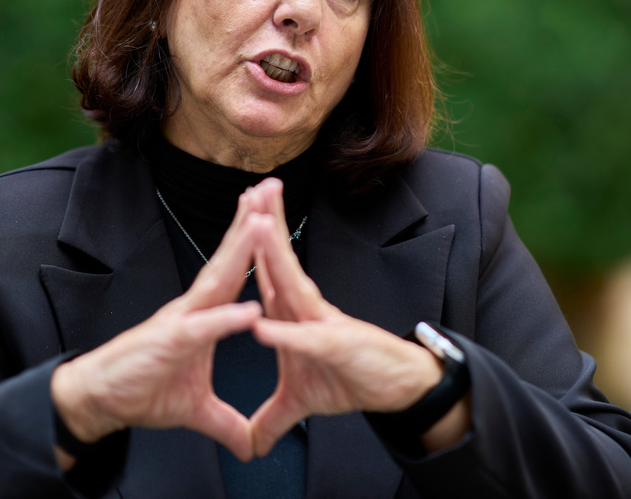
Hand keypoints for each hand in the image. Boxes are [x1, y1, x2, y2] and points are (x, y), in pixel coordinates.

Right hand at [51, 190, 269, 463]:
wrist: (102, 401)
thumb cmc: (144, 391)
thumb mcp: (197, 410)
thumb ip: (225, 421)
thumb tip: (249, 444)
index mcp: (203, 314)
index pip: (235, 271)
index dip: (255, 243)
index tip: (273, 212)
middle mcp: (193, 308)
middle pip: (229, 259)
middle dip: (251, 223)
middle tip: (271, 188)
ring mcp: (181, 322)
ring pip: (216, 281)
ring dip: (239, 252)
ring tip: (261, 222)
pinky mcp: (168, 344)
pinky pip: (201, 329)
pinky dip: (225, 320)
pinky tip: (248, 309)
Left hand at [245, 179, 444, 456]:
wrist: (395, 390)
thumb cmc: (349, 381)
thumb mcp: (299, 402)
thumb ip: (272, 416)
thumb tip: (251, 441)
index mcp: (293, 311)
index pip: (266, 269)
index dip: (247, 243)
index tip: (235, 212)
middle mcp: (306, 308)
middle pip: (279, 261)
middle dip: (263, 224)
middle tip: (250, 189)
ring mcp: (321, 324)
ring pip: (292, 284)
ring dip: (274, 255)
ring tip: (257, 224)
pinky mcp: (335, 348)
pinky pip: (305, 340)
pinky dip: (284, 333)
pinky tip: (261, 325)